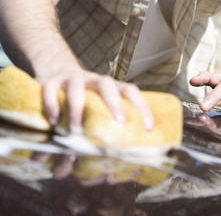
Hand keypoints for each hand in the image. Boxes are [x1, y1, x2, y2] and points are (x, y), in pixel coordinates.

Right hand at [38, 68, 154, 132]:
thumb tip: (111, 171)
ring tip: (76, 130)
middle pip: (106, 83)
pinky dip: (52, 106)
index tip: (148, 127)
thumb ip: (104, 131)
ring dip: (77, 108)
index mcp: (107, 86)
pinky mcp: (49, 82)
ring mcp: (70, 79)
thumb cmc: (82, 99)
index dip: (141, 106)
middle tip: (118, 124)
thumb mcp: (96, 107)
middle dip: (114, 103)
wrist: (56, 71)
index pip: (129, 90)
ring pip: (76, 88)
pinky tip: (55, 122)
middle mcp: (91, 80)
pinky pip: (50, 91)